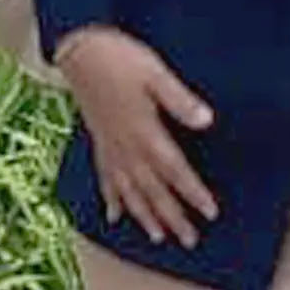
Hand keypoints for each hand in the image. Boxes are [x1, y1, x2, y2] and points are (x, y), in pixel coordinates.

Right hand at [52, 26, 221, 244]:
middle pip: (153, 189)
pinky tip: (113, 216)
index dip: (193, 193)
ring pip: (128, 190)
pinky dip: (110, 199)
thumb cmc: (119, 58)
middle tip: (189, 240)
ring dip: (143, 215)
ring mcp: (109, 147)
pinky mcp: (98, 141)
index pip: (174, 171)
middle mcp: (126, 147)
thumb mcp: (156, 73)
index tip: (210, 214)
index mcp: (144, 132)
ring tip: (156, 237)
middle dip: (171, 216)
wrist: (79, 49)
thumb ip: (180, 100)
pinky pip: (104, 178)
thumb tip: (207, 121)